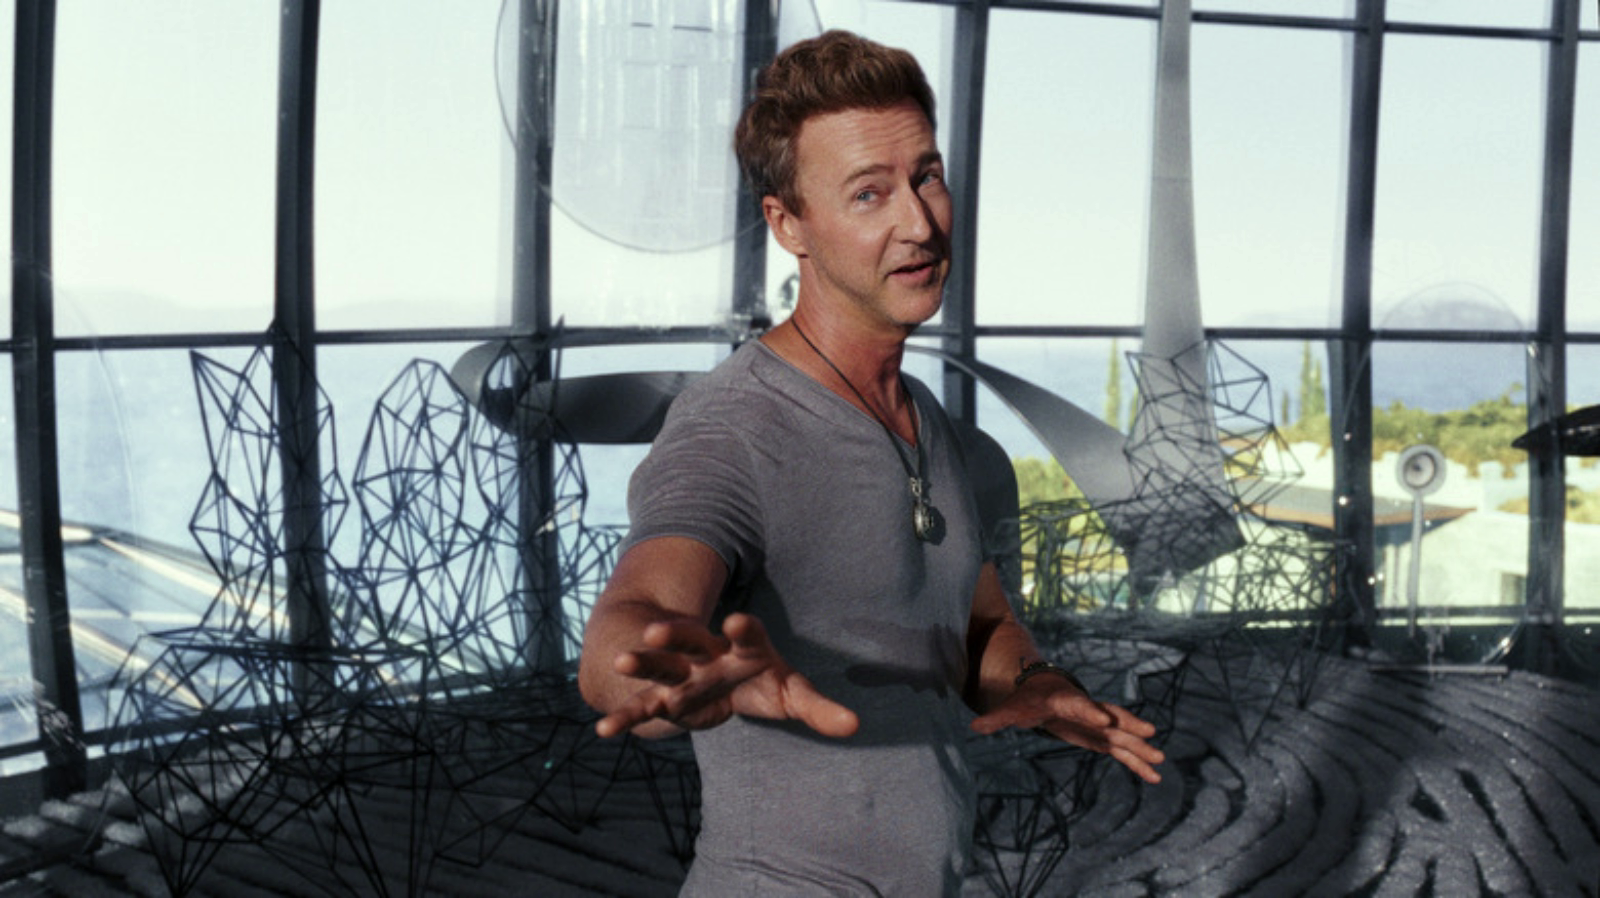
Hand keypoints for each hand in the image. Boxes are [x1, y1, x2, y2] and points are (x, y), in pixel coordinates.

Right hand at [594, 612, 859, 739]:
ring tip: (623, 660)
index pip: (746, 633)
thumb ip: (819, 708)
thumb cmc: (762, 682)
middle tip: (657, 629)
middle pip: (691, 639)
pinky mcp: (666, 698)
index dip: (743, 627)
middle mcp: (708, 653)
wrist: (724, 679)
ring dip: (642, 663)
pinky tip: (603, 731)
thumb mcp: (792, 694)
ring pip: (660, 665)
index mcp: (744, 647)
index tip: (739, 619)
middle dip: (675, 635)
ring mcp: (683, 673)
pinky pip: (642, 707)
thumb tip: (855, 726)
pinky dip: (625, 717)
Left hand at [970, 676, 1165, 783]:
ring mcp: (1096, 723)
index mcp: (1064, 700)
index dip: (1089, 712)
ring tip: (1160, 762)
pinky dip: (1136, 762)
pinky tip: (1154, 776)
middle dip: (1128, 726)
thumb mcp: (1011, 708)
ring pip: (1121, 734)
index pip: (1077, 705)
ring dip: (1139, 747)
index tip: (1103, 721)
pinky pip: (1121, 750)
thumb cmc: (1026, 699)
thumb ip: (997, 718)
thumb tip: (975, 726)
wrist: (1042, 689)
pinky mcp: (1100, 737)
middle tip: (1149, 734)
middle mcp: (1086, 709)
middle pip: (1109, 716)